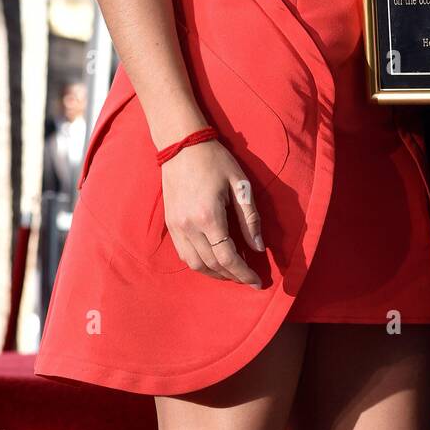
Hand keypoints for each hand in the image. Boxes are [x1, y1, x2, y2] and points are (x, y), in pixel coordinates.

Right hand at [161, 138, 264, 284]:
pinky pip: (184, 255)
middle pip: (212, 265)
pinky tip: (213, 261)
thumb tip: (258, 248)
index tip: (257, 283)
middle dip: (232, 276)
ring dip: (215, 274)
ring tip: (232, 272)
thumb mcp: (240, 185)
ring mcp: (176, 227)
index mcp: (209, 217)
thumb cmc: (215, 161)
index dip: (244, 273)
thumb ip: (250, 219)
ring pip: (196, 265)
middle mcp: (189, 227)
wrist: (182, 146)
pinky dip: (200, 264)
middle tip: (249, 278)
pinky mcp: (170, 225)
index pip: (228, 257)